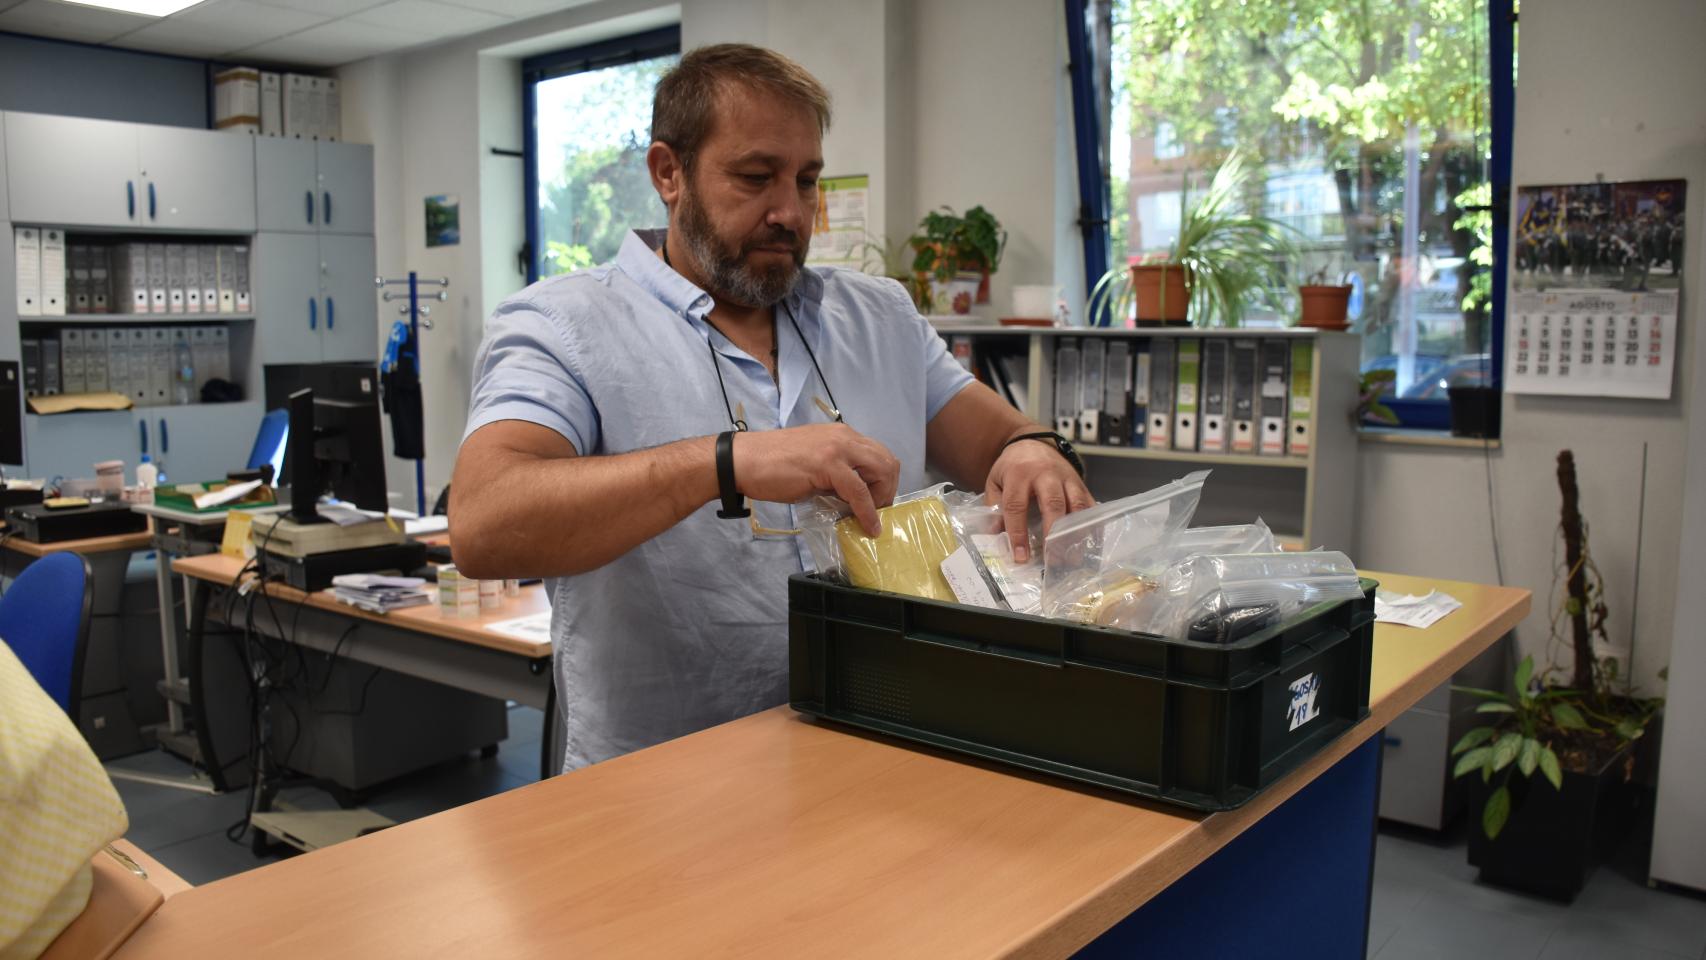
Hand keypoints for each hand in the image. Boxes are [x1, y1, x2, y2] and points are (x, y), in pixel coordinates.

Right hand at [731, 423, 899, 534]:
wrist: (743, 461)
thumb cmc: (772, 465)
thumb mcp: (814, 465)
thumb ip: (836, 476)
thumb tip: (853, 497)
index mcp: (841, 435)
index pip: (879, 454)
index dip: (884, 481)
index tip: (877, 502)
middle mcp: (844, 436)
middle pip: (888, 461)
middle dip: (889, 490)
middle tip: (878, 511)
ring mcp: (837, 447)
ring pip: (881, 471)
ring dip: (882, 498)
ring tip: (871, 517)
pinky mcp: (828, 463)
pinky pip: (860, 491)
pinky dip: (868, 511)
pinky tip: (868, 525)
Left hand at [986, 436, 1093, 562]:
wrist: (1034, 443)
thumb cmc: (1012, 468)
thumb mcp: (995, 482)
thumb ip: (994, 507)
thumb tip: (995, 535)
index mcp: (1019, 474)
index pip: (1017, 506)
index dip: (1018, 533)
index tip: (1020, 556)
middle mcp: (1045, 474)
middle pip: (1053, 504)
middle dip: (1053, 533)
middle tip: (1052, 559)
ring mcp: (1066, 478)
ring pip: (1076, 504)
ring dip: (1075, 531)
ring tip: (1072, 556)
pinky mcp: (1080, 483)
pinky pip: (1089, 503)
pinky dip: (1090, 524)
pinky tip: (1087, 543)